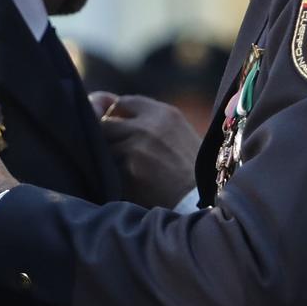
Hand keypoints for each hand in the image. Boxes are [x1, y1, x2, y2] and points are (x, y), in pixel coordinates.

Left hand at [91, 92, 200, 208]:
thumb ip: (150, 123)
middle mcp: (148, 126)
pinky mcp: (128, 170)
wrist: (203, 203)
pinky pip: (105, 169)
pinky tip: (123, 185)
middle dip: (104, 137)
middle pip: (106, 124)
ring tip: (121, 172)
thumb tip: (109, 111)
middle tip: (108, 153)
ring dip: (106, 159)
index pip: (123, 103)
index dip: (113, 114)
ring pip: (103, 147)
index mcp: (164, 114)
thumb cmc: (194, 172)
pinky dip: (109, 176)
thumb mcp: (179, 135)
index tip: (110, 124)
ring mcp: (136, 147)